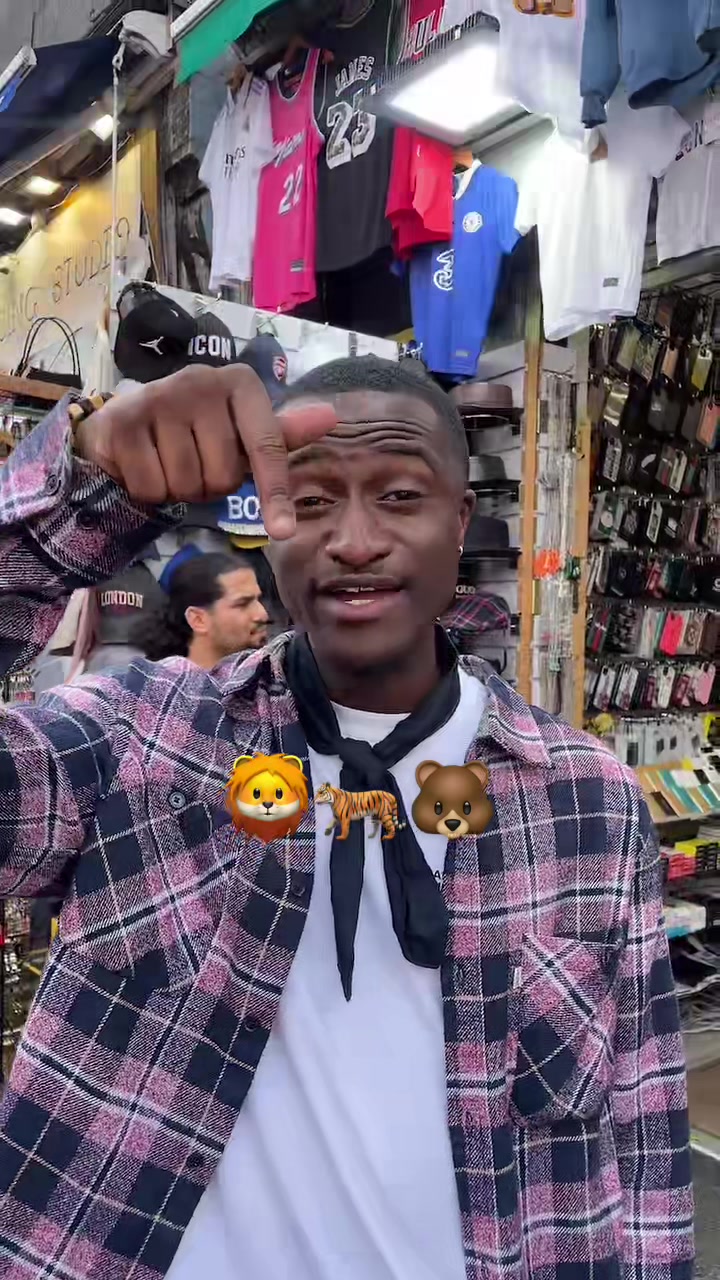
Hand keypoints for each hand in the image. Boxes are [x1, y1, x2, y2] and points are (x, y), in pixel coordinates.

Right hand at [74, 365, 336, 538]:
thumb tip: (330, 417)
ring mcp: (160, 397)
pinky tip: (142, 464)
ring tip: (166, 462)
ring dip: (178, 490)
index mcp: (240, 383)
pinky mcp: (124, 420)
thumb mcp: (240, 431)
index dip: (275, 493)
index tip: (283, 532)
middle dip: (209, 485)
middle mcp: (201, 380)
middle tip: (193, 463)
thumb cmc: (195, 430)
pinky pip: (152, 486)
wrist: (125, 420)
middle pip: (224, 474)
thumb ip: (281, 433)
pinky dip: (148, 491)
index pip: (267, 446)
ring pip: (187, 483)